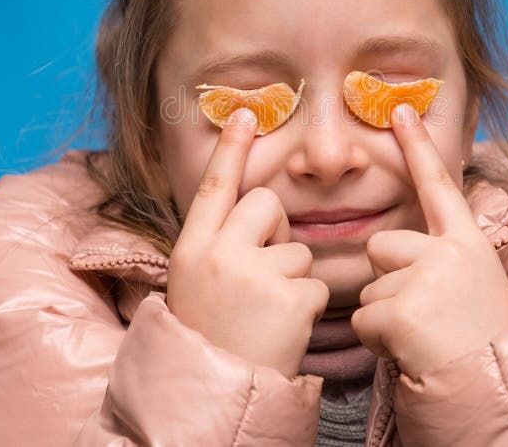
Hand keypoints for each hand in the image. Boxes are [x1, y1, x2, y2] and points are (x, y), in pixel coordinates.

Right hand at [166, 107, 329, 379]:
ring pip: (297, 249)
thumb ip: (220, 245)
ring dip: (291, 278)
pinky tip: (285, 329)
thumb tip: (259, 211)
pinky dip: (308, 306)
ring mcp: (254, 276)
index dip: (230, 148)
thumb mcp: (195, 284)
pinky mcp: (290, 300)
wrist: (215, 393)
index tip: (246, 113)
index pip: (215, 187)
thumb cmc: (209, 336)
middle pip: (267, 204)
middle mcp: (219, 255)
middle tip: (261, 273)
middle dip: (274, 231)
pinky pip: (315, 284)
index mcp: (191, 249)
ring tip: (267, 313)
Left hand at [350, 103, 507, 382]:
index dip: (418, 146)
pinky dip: (377, 339)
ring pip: (369, 286)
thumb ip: (442, 256)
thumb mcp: (476, 285)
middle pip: (381, 245)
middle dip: (389, 279)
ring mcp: (426, 278)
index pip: (439, 184)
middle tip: (425, 312)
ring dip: (385, 313)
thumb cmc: (483, 339)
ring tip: (424, 335)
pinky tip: (410, 349)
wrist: (502, 391)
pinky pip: (362, 317)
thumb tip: (397, 244)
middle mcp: (449, 252)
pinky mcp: (402, 310)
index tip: (400, 109)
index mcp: (468, 243)